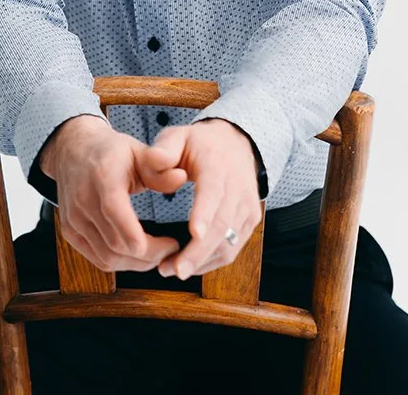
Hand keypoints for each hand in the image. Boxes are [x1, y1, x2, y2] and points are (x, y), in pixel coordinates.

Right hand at [39, 114, 179, 271]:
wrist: (74, 152)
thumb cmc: (112, 152)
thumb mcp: (140, 151)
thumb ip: (160, 169)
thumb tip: (181, 178)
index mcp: (103, 177)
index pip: (117, 214)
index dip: (143, 238)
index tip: (171, 244)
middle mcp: (83, 201)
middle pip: (116, 245)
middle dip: (148, 256)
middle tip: (172, 251)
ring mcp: (73, 220)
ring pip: (107, 258)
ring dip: (136, 264)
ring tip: (159, 254)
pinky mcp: (70, 232)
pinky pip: (97, 259)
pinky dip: (121, 263)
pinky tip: (139, 255)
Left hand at [137, 117, 264, 279]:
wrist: (235, 145)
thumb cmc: (199, 145)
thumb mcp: (177, 136)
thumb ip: (162, 149)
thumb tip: (157, 161)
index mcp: (218, 165)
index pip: (214, 191)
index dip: (205, 212)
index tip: (194, 233)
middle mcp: (238, 187)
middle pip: (222, 225)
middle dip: (199, 251)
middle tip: (174, 270)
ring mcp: (247, 206)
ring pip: (229, 242)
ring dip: (202, 261)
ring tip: (172, 269)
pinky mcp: (250, 221)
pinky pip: (232, 248)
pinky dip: (211, 261)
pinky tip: (189, 265)